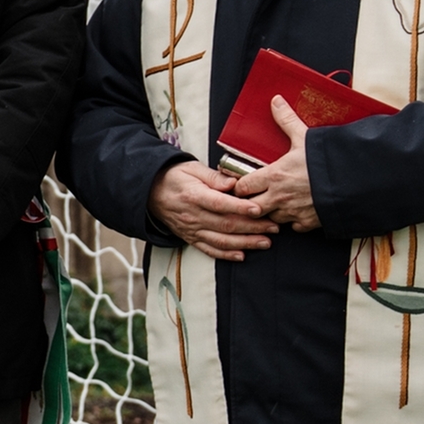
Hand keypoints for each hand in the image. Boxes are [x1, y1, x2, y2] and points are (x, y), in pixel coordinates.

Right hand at [150, 160, 275, 262]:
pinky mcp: (190, 238)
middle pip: (226, 225)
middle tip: (274, 227)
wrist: (149, 193)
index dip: (241, 208)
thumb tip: (234, 183)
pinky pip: (209, 250)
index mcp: (194, 196)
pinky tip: (242, 255)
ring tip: (266, 242)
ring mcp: (191, 229)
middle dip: (253, 228)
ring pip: (221, 241)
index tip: (259, 209)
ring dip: (245, 243)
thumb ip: (214, 176)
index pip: (220, 204)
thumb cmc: (174, 177)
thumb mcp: (192, 168)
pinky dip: (226, 255)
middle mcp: (193, 216)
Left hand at [231, 97, 320, 230]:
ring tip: (278, 202)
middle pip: (251, 207)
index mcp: (274, 176)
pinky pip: (294, 227)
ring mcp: (294, 212)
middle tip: (256, 196)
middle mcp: (280, 197)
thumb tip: (275, 102)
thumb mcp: (304, 136)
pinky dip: (294, 221)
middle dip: (251, 203)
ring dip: (272, 212)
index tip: (243, 183)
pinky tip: (297, 211)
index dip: (240, 185)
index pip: (242, 186)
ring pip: (272, 218)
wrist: (354, 181)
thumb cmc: (327, 159)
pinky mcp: (309, 223)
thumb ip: (286, 120)